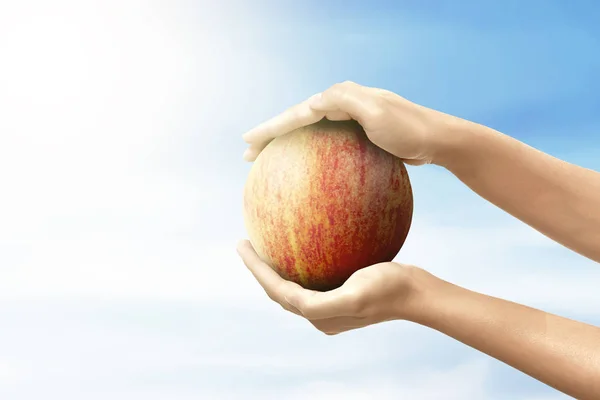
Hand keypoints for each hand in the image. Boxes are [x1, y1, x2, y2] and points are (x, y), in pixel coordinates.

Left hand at [236, 240, 421, 334]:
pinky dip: (296, 265)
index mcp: (318, 315)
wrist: (415, 291)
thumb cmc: (388, 290)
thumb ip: (321, 305)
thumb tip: (293, 301)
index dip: (256, 270)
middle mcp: (320, 313)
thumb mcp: (354, 297)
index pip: (276, 291)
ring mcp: (329, 304)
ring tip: (262, 247)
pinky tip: (299, 246)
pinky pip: (309, 278)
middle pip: (278, 290)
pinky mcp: (340, 293)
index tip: (241, 244)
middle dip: (259, 269)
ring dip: (274, 269)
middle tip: (245, 243)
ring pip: (291, 286)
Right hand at [242, 81, 456, 165]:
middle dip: (271, 135)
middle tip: (248, 154)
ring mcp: (350, 119)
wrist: (438, 139)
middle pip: (297, 120)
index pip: (297, 113)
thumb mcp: (377, 112)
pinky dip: (309, 152)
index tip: (247, 141)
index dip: (271, 127)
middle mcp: (342, 104)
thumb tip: (311, 102)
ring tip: (267, 160)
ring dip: (286, 143)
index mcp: (341, 97)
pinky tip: (305, 170)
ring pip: (308, 131)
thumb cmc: (410, 130)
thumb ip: (345, 101)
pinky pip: (325, 143)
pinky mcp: (358, 134)